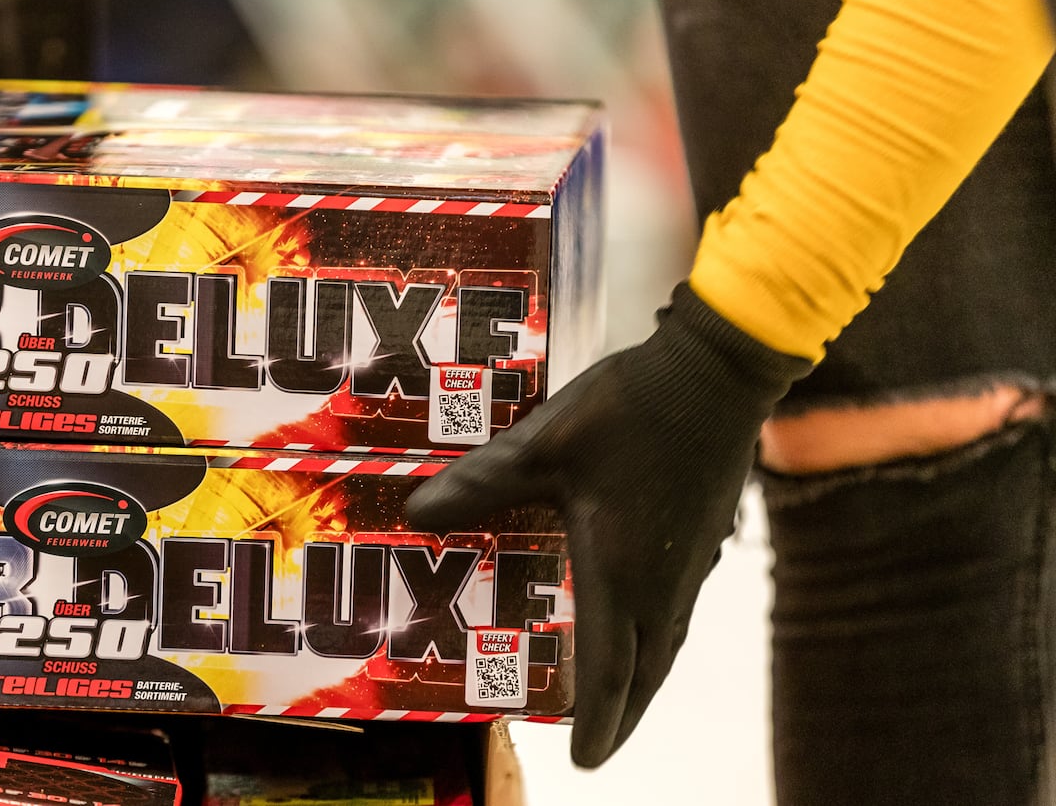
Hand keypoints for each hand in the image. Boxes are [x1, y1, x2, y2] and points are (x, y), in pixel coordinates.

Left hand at [406, 283, 810, 766]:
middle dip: (621, 714)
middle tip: (601, 745)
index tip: (586, 762)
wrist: (718, 372)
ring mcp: (692, 561)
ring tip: (620, 697)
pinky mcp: (706, 536)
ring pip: (668, 642)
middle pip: (646, 671)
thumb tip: (418, 510)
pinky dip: (656, 637)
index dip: (597, 722)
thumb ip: (481, 482)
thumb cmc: (630, 411)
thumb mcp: (542, 445)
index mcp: (622, 573)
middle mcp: (663, 582)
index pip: (610, 672)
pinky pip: (679, 609)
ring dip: (643, 677)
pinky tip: (640, 621)